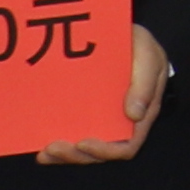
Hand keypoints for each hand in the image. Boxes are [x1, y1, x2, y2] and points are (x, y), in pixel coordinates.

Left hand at [40, 25, 167, 163]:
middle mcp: (120, 125)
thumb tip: (135, 115)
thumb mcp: (149, 57)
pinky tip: (40, 147)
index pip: (127, 146)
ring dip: (63, 155)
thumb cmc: (138, 47)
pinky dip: (56, 147)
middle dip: (76, 155)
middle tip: (54, 147)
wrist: (118, 35)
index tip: (84, 143)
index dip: (106, 151)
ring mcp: (99, 121)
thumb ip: (145, 83)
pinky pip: (70, 137)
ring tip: (45, 151)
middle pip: (100, 153)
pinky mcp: (82, 115)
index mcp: (141, 115)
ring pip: (83, 151)